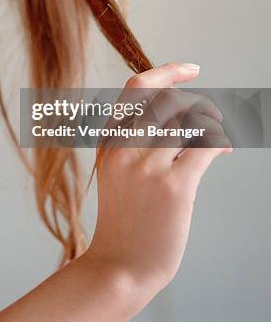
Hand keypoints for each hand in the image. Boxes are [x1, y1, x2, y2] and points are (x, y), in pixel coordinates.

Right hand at [86, 62, 231, 298]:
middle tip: (209, 118)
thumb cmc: (125, 218)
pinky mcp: (173, 186)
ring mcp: (147, 165)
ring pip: (190, 118)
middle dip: (197, 102)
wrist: (120, 265)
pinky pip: (206, 145)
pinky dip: (221, 143)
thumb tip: (180, 112)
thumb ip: (136, 139)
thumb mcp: (116, 170)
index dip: (168, 72)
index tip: (191, 70)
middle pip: (167, 98)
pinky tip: (224, 153)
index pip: (138, 87)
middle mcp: (125, 146)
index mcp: (110, 139)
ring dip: (213, 124)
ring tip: (218, 141)